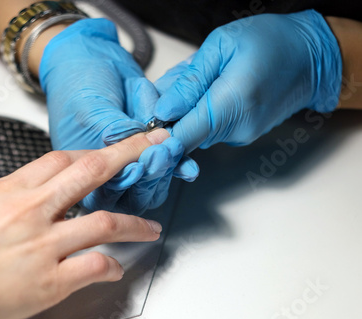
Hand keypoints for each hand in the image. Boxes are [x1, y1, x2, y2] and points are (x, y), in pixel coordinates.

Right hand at [0, 130, 168, 318]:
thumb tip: (10, 203)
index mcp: (8, 190)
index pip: (60, 158)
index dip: (88, 155)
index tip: (102, 155)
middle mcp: (32, 210)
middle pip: (91, 170)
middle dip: (127, 153)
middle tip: (151, 146)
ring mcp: (45, 244)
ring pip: (106, 221)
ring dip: (135, 223)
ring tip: (150, 227)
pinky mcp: (50, 280)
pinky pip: (94, 266)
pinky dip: (111, 266)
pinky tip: (116, 268)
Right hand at [40, 19, 197, 213]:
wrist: (90, 54)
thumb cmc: (76, 83)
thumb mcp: (91, 111)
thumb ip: (116, 135)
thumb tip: (140, 151)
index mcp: (84, 171)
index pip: (107, 191)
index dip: (126, 183)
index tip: (140, 167)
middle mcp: (109, 169)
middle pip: (134, 191)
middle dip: (151, 175)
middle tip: (161, 155)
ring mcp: (131, 156)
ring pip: (154, 178)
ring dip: (167, 168)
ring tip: (173, 150)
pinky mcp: (150, 143)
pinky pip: (167, 159)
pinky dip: (179, 160)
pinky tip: (187, 163)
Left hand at [154, 10, 341, 152]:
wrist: (313, 55)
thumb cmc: (272, 42)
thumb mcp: (221, 46)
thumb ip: (189, 81)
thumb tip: (163, 108)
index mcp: (231, 104)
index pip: (182, 137)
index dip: (158, 136)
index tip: (145, 125)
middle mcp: (236, 128)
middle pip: (185, 134)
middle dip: (169, 113)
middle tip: (169, 86)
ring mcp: (241, 135)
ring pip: (196, 130)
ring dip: (187, 109)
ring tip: (196, 80)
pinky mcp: (243, 134)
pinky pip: (210, 126)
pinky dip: (201, 110)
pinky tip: (210, 87)